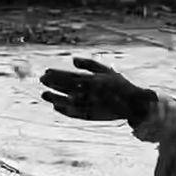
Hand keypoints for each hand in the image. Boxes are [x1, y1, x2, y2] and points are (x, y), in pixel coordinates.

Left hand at [40, 58, 155, 123]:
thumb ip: (89, 64)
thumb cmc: (120, 85)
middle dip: (53, 83)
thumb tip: (72, 60)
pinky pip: (74, 114)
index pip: (70, 76)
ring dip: (54, 98)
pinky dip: (65, 110)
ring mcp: (89, 105)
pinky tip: (56, 107)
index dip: (57, 74)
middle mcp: (89, 93)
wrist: (134, 104)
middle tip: (42, 80)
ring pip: (67, 101)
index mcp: (93, 80)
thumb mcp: (106, 71)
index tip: (46, 72)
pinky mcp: (91, 116)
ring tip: (44, 95)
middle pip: (67, 87)